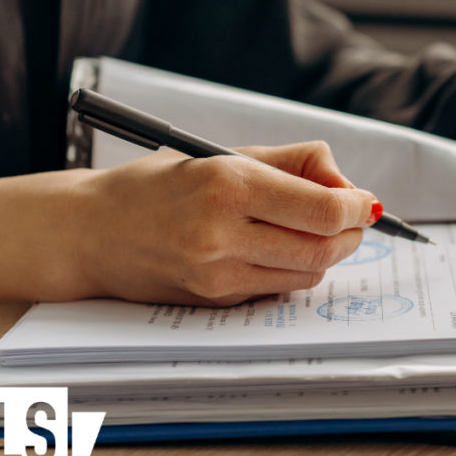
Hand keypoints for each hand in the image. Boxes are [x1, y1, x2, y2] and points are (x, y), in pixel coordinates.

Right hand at [68, 141, 377, 306]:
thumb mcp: (224, 154)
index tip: (364, 202)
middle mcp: (223, 234)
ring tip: (314, 231)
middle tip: (351, 218)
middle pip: (324, 249)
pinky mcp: (213, 301)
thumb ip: (294, 162)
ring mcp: (217, 275)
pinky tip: (276, 249)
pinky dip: (292, 270)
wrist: (92, 232)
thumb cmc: (159, 185)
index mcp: (229, 185)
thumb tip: (348, 187)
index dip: (356, 208)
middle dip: (350, 234)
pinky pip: (276, 289)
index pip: (324, 210)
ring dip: (326, 254)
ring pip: (306, 274)